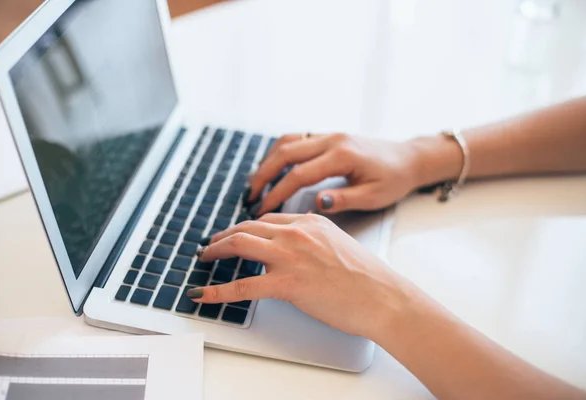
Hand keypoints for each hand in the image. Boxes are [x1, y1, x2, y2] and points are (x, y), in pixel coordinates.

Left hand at [190, 213, 411, 339]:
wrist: (383, 296)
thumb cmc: (368, 277)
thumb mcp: (339, 244)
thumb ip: (315, 240)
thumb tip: (298, 251)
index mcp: (310, 221)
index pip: (268, 219)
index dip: (245, 227)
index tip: (235, 234)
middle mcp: (297, 232)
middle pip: (247, 227)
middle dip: (223, 236)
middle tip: (211, 245)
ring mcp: (290, 256)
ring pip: (239, 244)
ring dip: (215, 251)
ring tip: (203, 259)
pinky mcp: (286, 283)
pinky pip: (241, 286)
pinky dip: (216, 290)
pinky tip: (202, 293)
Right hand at [247, 133, 422, 215]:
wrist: (409, 158)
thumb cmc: (394, 181)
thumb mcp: (373, 197)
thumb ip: (344, 199)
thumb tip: (315, 203)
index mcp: (342, 156)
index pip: (298, 174)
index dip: (276, 193)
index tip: (261, 209)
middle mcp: (331, 140)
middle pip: (285, 153)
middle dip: (263, 175)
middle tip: (250, 198)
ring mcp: (329, 135)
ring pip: (287, 142)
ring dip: (267, 162)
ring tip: (254, 184)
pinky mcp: (328, 136)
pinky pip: (296, 140)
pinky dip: (278, 153)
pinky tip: (271, 168)